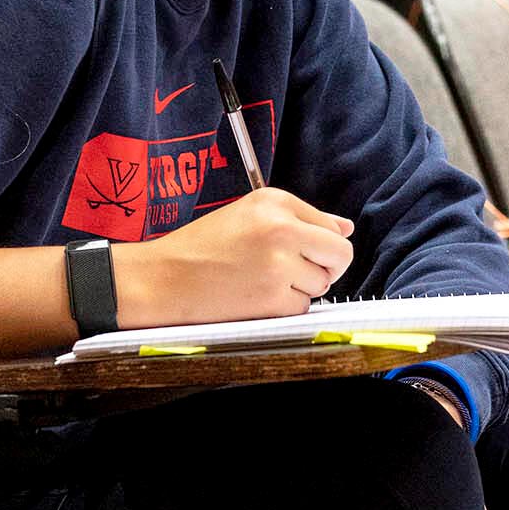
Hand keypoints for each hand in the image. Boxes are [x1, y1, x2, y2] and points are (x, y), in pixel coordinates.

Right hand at [113, 188, 353, 328]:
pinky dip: (283, 308)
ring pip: (321, 284)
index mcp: (275, 201)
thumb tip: (346, 228)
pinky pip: (301, 307)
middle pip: (340, 256)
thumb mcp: (249, 214)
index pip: (332, 228)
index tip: (301, 252)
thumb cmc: (203, 246)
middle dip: (327, 268)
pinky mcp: (272, 299)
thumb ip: (303, 219)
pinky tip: (255, 297)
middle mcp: (281, 227)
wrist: (163, 278)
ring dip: (300, 289)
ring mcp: (278, 264)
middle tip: (295, 272)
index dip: (321, 246)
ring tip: (262, 280)